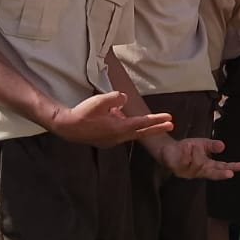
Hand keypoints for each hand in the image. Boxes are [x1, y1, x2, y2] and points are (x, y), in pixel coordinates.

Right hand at [49, 91, 173, 146]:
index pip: (142, 123)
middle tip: (171, 125)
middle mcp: (118, 137)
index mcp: (119, 127)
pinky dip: (127, 127)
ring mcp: (113, 141)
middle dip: (156, 128)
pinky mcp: (107, 141)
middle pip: (141, 132)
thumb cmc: (83, 113)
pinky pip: (122, 133)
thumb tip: (124, 98)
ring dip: (141, 127)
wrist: (68, 127)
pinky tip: (121, 119)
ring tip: (148, 120)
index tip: (169, 118)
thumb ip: (115, 98)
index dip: (157, 120)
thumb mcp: (100, 101)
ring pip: (131, 133)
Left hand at [147, 135, 239, 180]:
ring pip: (198, 162)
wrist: (169, 149)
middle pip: (213, 173)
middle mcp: (200, 171)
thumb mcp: (202, 144)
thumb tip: (223, 146)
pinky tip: (185, 148)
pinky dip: (186, 150)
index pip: (222, 167)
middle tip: (230, 173)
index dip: (233, 167)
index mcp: (208, 166)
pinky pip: (186, 159)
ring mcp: (190, 172)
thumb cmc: (188, 148)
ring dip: (195, 150)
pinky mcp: (179, 170)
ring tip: (191, 145)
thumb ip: (212, 146)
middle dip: (222, 173)